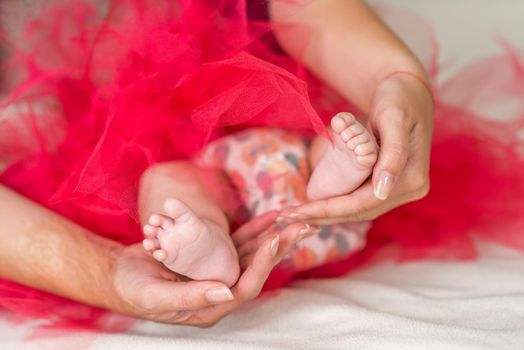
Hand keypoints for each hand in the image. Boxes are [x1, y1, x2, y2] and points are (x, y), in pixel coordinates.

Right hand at [109, 211, 310, 325]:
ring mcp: (216, 272)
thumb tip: (225, 292)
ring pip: (250, 253)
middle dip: (279, 246)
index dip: (263, 263)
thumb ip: (190, 297)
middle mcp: (218, 291)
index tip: (276, 240)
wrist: (118, 275)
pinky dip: (251, 230)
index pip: (245, 286)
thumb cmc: (133, 289)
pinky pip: (236, 243)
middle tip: (303, 226)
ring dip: (271, 235)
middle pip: (256, 268)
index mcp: (209, 307)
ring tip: (293, 218)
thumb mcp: (156, 295)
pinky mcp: (210, 257)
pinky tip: (267, 218)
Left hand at [281, 72, 433, 223]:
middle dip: (322, 215)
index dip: (329, 210)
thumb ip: (392, 154)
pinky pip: (357, 200)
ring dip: (325, 214)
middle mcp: (409, 191)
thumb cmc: (399, 98)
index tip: (298, 211)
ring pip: (356, 210)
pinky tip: (311, 205)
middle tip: (287, 217)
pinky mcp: (387, 185)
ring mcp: (398, 190)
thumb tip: (382, 190)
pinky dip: (334, 204)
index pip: (364, 203)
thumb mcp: (394, 119)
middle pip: (359, 212)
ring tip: (293, 214)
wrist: (407, 92)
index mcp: (412, 180)